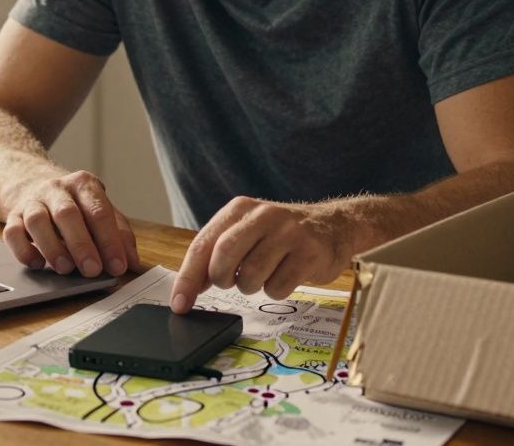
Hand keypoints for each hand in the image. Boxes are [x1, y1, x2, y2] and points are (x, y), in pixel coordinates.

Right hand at [1, 170, 139, 277]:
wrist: (35, 186)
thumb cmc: (77, 206)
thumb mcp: (103, 212)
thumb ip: (120, 234)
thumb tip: (133, 263)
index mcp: (84, 185)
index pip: (99, 211)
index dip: (110, 240)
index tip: (117, 266)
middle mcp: (56, 189)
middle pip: (67, 214)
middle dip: (81, 245)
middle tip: (92, 271)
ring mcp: (32, 202)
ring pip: (37, 221)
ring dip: (52, 247)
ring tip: (66, 269)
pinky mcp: (12, 216)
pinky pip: (11, 232)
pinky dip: (24, 251)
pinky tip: (38, 264)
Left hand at [170, 196, 355, 312]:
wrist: (334, 225)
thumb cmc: (281, 235)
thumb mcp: (247, 231)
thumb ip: (216, 253)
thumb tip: (189, 287)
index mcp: (240, 209)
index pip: (203, 244)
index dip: (187, 278)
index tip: (179, 304)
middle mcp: (263, 216)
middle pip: (223, 258)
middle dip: (221, 280)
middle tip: (230, 282)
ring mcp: (288, 234)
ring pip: (250, 278)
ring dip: (251, 286)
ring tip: (264, 274)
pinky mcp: (309, 254)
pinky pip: (277, 288)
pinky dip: (276, 290)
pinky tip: (285, 275)